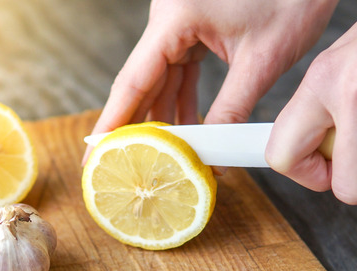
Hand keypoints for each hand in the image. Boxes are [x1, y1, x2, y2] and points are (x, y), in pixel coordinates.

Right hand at [84, 0, 337, 163]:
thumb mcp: (262, 61)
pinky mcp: (191, 25)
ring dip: (161, 116)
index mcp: (175, 18)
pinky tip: (186, 129)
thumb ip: (230, 109)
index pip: (133, 80)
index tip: (94, 156)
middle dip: (134, 125)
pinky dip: (180, 97)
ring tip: (159, 157)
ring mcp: (177, 20)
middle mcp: (167, 16)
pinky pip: (177, 67)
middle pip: (139, 81)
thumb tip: (213, 155)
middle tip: (119, 166)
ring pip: (158, 78)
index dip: (113, 123)